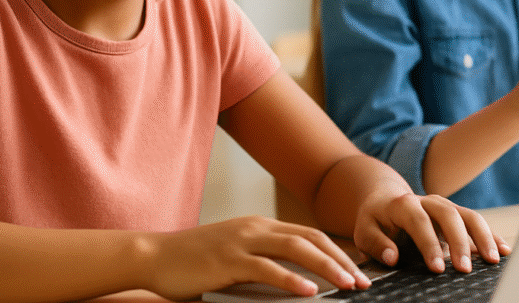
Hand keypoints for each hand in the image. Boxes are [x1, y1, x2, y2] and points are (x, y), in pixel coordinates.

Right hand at [144, 216, 370, 300]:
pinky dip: (291, 280)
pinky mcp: (228, 260)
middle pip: (309, 238)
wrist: (155, 256)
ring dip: (325, 267)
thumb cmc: (194, 262)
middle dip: (340, 259)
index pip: (308, 234)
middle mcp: (255, 228)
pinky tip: (309, 292)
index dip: (336, 251)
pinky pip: (266, 268)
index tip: (357, 269)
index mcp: (259, 226)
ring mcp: (242, 241)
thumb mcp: (235, 257)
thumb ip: (263, 263)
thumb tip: (298, 283)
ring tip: (347, 284)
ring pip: (295, 249)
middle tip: (362, 281)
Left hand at [352, 191, 509, 273]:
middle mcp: (427, 201)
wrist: (385, 201)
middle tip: (464, 269)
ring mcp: (445, 206)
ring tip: (493, 260)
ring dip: (482, 237)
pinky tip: (503, 250)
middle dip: (459, 242)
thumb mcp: (365, 231)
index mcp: (403, 204)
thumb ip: (376, 243)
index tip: (437, 268)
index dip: (428, 243)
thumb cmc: (375, 221)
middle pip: (448, 215)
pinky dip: (491, 235)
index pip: (418, 220)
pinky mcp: (457, 214)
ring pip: (468, 215)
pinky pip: (477, 222)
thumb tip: (392, 256)